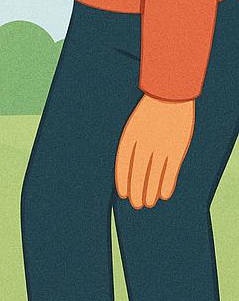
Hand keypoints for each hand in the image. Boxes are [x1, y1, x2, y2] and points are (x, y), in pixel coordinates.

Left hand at [115, 94, 194, 208]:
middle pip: (138, 172)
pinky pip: (171, 170)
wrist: (170, 95)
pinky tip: (164, 196)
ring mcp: (161, 146)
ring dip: (151, 191)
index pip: (123, 164)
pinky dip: (167, 184)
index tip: (123, 194)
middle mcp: (144, 143)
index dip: (123, 181)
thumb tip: (130, 168)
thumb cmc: (149, 112)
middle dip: (136, 191)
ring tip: (148, 204)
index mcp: (129, 136)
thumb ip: (132, 145)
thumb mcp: (133, 126)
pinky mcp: (177, 148)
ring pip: (154, 175)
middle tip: (136, 205)